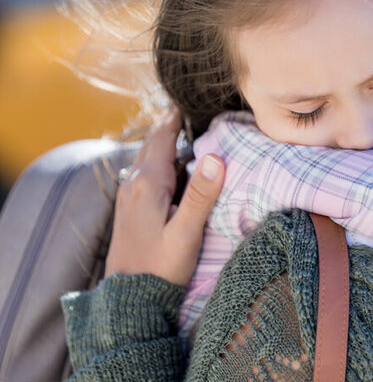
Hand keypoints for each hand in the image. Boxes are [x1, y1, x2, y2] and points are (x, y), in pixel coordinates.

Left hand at [104, 106, 225, 286]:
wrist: (127, 301)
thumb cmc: (161, 268)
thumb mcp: (186, 233)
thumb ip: (201, 195)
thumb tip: (216, 157)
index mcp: (148, 184)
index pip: (162, 139)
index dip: (174, 118)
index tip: (183, 100)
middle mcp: (133, 184)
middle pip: (151, 145)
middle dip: (168, 128)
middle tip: (184, 113)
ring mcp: (127, 197)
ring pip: (145, 160)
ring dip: (161, 145)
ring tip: (179, 135)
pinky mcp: (128, 209)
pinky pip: (141, 174)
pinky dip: (155, 163)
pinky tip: (166, 171)